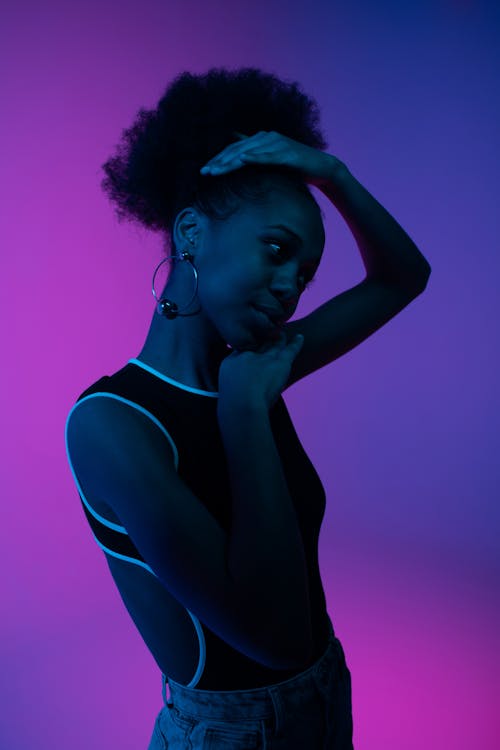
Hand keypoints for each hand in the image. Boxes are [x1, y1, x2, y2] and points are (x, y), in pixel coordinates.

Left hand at [200, 131, 340, 188]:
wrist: (322, 168)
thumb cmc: (296, 166)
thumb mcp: (272, 160)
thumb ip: (256, 155)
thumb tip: (238, 150)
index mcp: (261, 139)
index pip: (234, 149)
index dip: (219, 159)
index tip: (204, 170)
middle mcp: (268, 138)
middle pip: (238, 150)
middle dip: (219, 161)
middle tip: (205, 172)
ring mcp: (278, 144)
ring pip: (249, 153)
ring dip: (231, 162)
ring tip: (216, 170)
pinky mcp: (288, 154)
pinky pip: (268, 156)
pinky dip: (255, 157)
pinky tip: (243, 160)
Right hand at [218, 331, 303, 411]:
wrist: (242, 407)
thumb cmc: (233, 404)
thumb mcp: (226, 390)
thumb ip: (235, 381)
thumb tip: (243, 381)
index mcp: (232, 360)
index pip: (243, 347)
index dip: (250, 344)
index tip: (253, 343)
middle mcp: (248, 354)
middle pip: (259, 342)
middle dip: (264, 338)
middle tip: (268, 332)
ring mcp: (264, 357)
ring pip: (274, 344)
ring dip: (279, 339)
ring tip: (282, 333)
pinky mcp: (280, 363)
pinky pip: (290, 350)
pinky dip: (296, 343)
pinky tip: (300, 337)